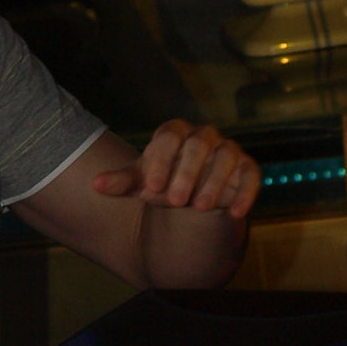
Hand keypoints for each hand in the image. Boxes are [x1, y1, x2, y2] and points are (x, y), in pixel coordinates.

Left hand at [91, 120, 260, 220]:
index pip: (168, 136)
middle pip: (198, 144)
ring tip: (200, 208)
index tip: (152, 186)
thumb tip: (96, 184)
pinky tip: (234, 213)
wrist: (190, 195)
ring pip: (226, 155)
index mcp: (174, 133)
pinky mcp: (246, 168)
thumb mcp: (141, 183)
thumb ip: (121, 182)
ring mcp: (227, 150)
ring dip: (214, 181)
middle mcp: (203, 136)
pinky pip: (251, 174)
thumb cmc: (162, 182)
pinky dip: (246, 192)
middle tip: (175, 200)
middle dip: (187, 172)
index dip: (160, 159)